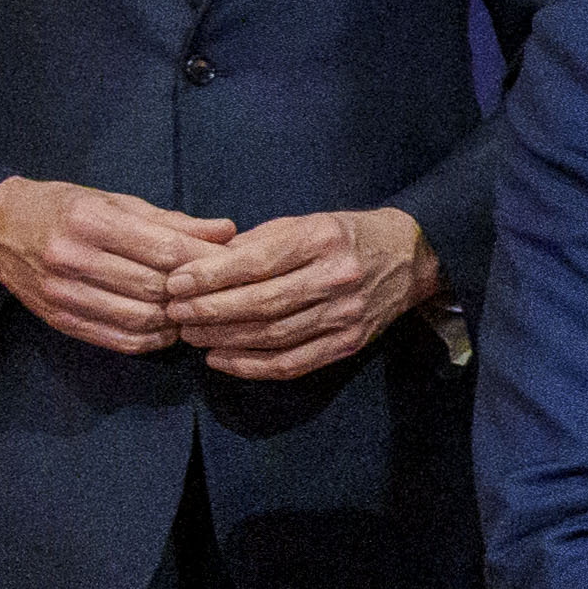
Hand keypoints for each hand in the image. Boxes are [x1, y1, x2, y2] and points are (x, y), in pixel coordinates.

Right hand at [0, 174, 237, 354]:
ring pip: (141, 319)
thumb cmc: (66, 209)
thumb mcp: (116, 202)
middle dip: (195, 293)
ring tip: (195, 311)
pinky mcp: (59, 320)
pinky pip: (119, 340)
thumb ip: (172, 221)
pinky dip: (153, 339)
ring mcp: (62, 294)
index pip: (165, 249)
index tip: (235, 263)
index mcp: (90, 222)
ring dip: (177, 320)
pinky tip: (167, 328)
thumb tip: (227, 232)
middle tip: (221, 292)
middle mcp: (72, 259)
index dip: (207, 260)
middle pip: (155, 288)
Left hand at [168, 206, 443, 383]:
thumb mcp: (303, 222)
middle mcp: (337, 278)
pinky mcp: (350, 343)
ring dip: (224, 339)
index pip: (257, 262)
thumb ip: (256, 244)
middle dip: (210, 312)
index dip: (210, 277)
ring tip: (191, 334)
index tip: (175, 284)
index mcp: (322, 239)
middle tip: (176, 314)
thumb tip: (200, 270)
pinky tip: (221, 359)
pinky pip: (294, 362)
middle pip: (262, 303)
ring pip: (273, 336)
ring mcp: (347, 315)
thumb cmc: (345, 235)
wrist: (412, 257)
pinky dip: (252, 366)